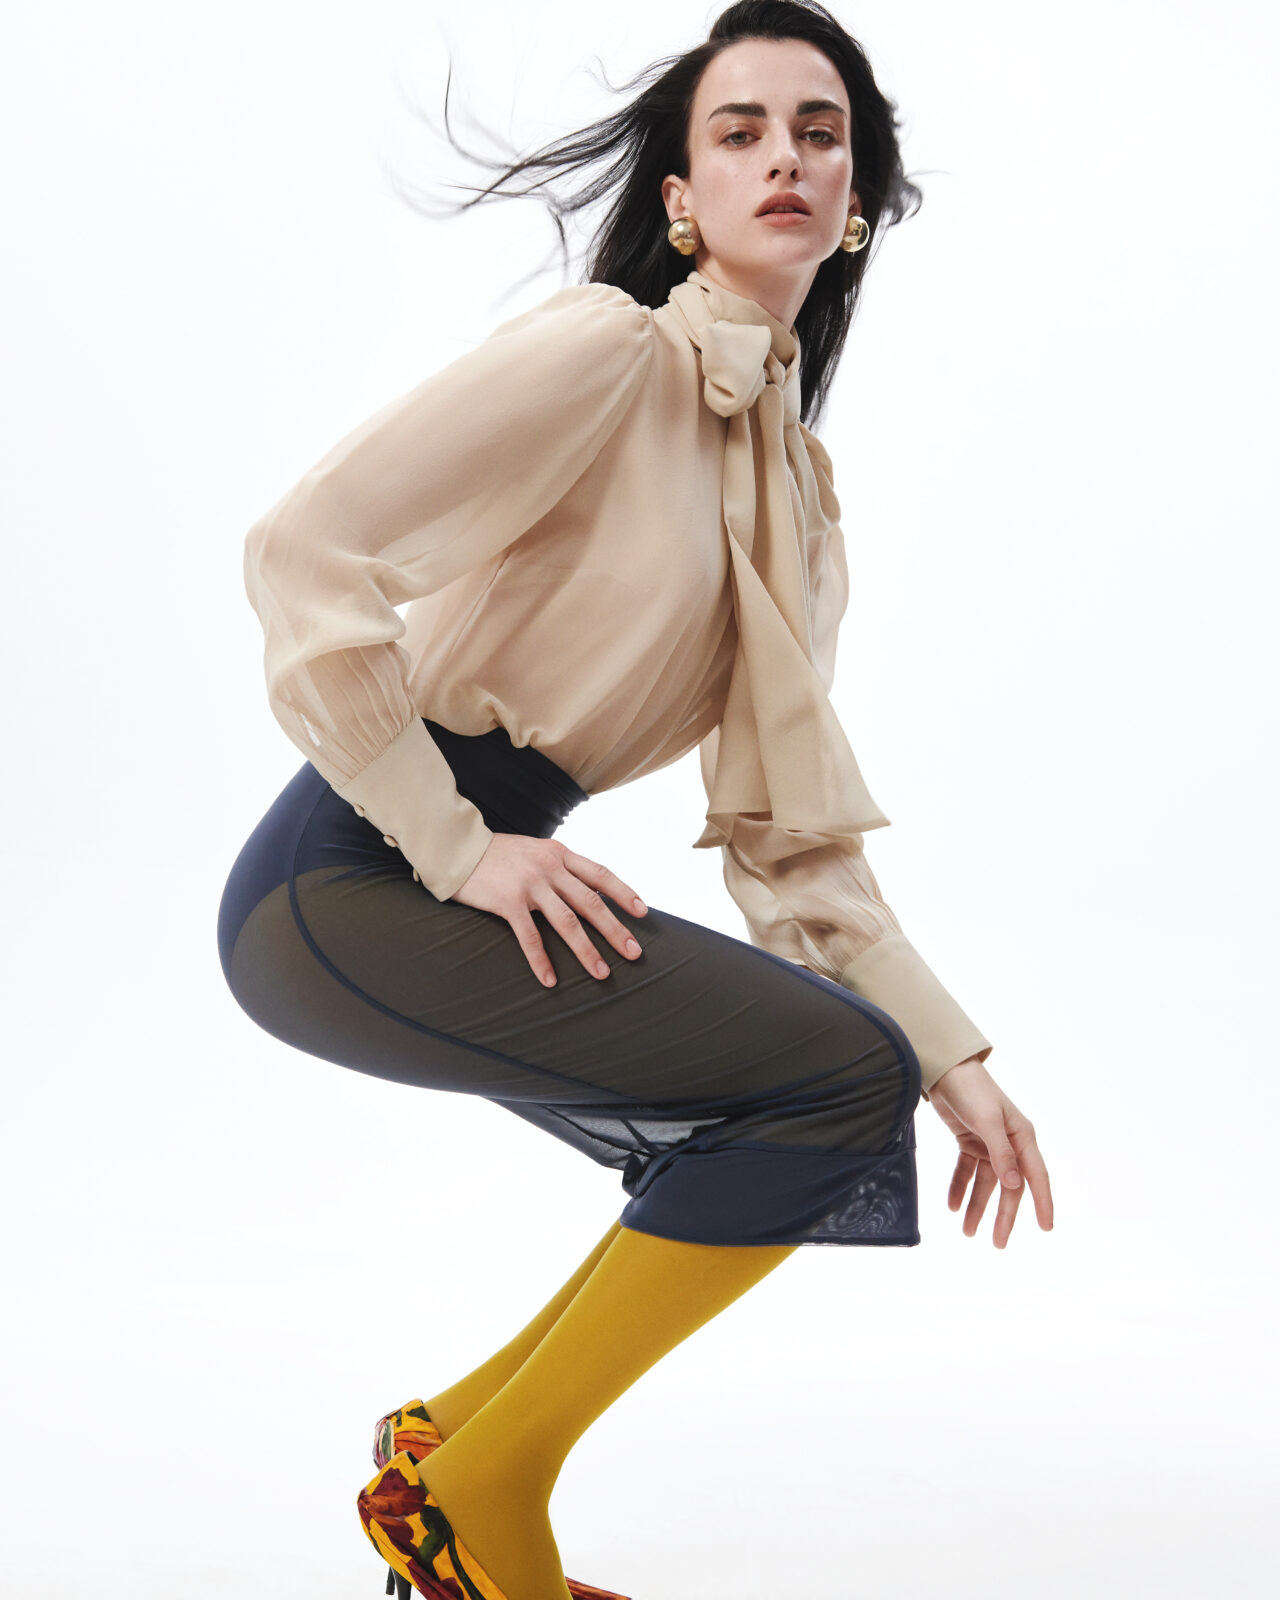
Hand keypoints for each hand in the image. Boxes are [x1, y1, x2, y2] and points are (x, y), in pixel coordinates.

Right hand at [451, 834, 646, 988]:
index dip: (623, 893)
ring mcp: (530, 884)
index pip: (600, 874)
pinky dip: (540, 959)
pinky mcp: (508, 901)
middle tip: (634, 952)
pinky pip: (530, 936)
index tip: (642, 912)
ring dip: (587, 950)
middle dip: (615, 930)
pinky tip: (550, 979)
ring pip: (567, 922)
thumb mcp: (535, 850)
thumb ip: (557, 866)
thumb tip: (583, 887)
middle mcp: (550, 868)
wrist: (458, 846)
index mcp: (560, 854)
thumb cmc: (497, 853)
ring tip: (602, 973)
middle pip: (591, 902)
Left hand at [925, 1057, 1053, 1247]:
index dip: (1042, 1203)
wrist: (945, 1069)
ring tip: (967, 1231)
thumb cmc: (972, 1090)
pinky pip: (967, 1171)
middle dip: (1003, 1215)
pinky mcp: (969, 1141)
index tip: (1047, 1228)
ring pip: (986, 1183)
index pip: (1036, 1176)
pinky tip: (952, 1205)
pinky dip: (960, 1187)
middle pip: (1009, 1187)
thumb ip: (1001, 1153)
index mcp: (1022, 1137)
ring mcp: (989, 1144)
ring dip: (977, 1206)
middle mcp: (1009, 1144)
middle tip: (997, 1243)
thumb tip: (1014, 1185)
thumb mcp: (988, 1121)